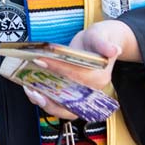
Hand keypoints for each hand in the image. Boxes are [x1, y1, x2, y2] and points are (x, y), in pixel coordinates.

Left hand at [21, 19, 138, 120]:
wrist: (101, 43)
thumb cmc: (98, 39)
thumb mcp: (100, 36)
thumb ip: (104, 43)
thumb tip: (114, 49)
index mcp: (99, 77)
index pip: (77, 76)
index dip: (59, 70)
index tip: (41, 60)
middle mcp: (91, 91)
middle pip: (71, 103)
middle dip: (51, 101)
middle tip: (32, 90)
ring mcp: (81, 94)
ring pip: (64, 108)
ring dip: (45, 102)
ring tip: (30, 91)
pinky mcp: (73, 94)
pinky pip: (60, 104)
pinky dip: (46, 100)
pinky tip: (33, 90)